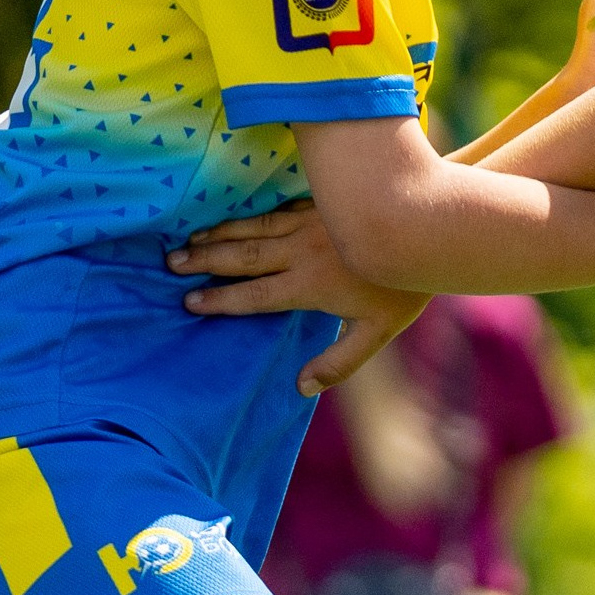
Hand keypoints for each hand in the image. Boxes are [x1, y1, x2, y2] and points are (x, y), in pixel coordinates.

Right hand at [169, 202, 428, 394]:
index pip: (255, 295)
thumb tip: (301, 388)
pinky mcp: (316, 207)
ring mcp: (306, 225)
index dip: (221, 300)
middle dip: (205, 261)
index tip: (191, 302)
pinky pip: (270, 212)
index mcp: (310, 286)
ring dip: (217, 236)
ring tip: (187, 241)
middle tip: (171, 264)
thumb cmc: (403, 288)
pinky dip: (245, 217)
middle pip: (243, 258)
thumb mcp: (375, 333)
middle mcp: (300, 253)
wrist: (423, 231)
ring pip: (251, 230)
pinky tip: (228, 219)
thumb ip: (339, 363)